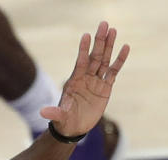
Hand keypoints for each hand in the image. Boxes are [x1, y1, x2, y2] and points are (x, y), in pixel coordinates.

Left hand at [42, 22, 129, 136]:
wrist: (74, 128)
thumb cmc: (64, 120)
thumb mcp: (59, 117)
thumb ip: (54, 113)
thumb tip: (43, 112)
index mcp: (74, 81)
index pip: (80, 62)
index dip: (83, 50)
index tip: (86, 35)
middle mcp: (85, 78)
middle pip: (94, 56)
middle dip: (99, 41)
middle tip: (104, 24)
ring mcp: (96, 81)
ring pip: (104, 60)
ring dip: (109, 46)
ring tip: (113, 30)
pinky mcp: (105, 87)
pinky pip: (113, 71)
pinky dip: (119, 60)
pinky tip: (125, 47)